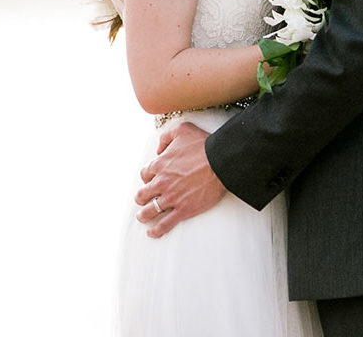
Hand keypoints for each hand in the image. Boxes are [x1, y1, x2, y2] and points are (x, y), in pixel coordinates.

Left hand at [134, 121, 226, 237]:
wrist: (220, 162)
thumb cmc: (203, 145)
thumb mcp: (182, 129)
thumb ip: (166, 136)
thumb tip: (158, 149)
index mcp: (160, 164)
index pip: (145, 174)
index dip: (147, 177)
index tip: (151, 180)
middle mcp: (162, 182)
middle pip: (143, 194)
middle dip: (141, 197)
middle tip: (143, 199)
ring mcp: (172, 198)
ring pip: (150, 211)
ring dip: (144, 215)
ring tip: (143, 216)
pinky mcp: (183, 210)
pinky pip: (164, 224)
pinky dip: (156, 230)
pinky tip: (152, 232)